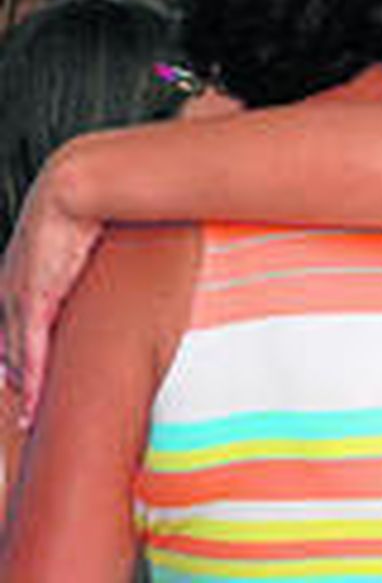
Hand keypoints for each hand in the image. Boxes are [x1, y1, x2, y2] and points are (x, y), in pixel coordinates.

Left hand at [1, 165, 104, 425]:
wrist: (88, 180)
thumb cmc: (106, 200)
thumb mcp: (106, 237)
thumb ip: (115, 256)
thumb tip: (149, 252)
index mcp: (26, 268)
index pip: (19, 321)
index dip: (23, 352)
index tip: (29, 376)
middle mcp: (13, 282)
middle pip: (9, 342)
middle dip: (17, 375)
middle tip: (29, 409)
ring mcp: (19, 291)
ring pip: (16, 352)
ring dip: (25, 386)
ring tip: (32, 419)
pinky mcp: (34, 297)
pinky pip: (30, 348)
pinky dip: (32, 379)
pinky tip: (35, 403)